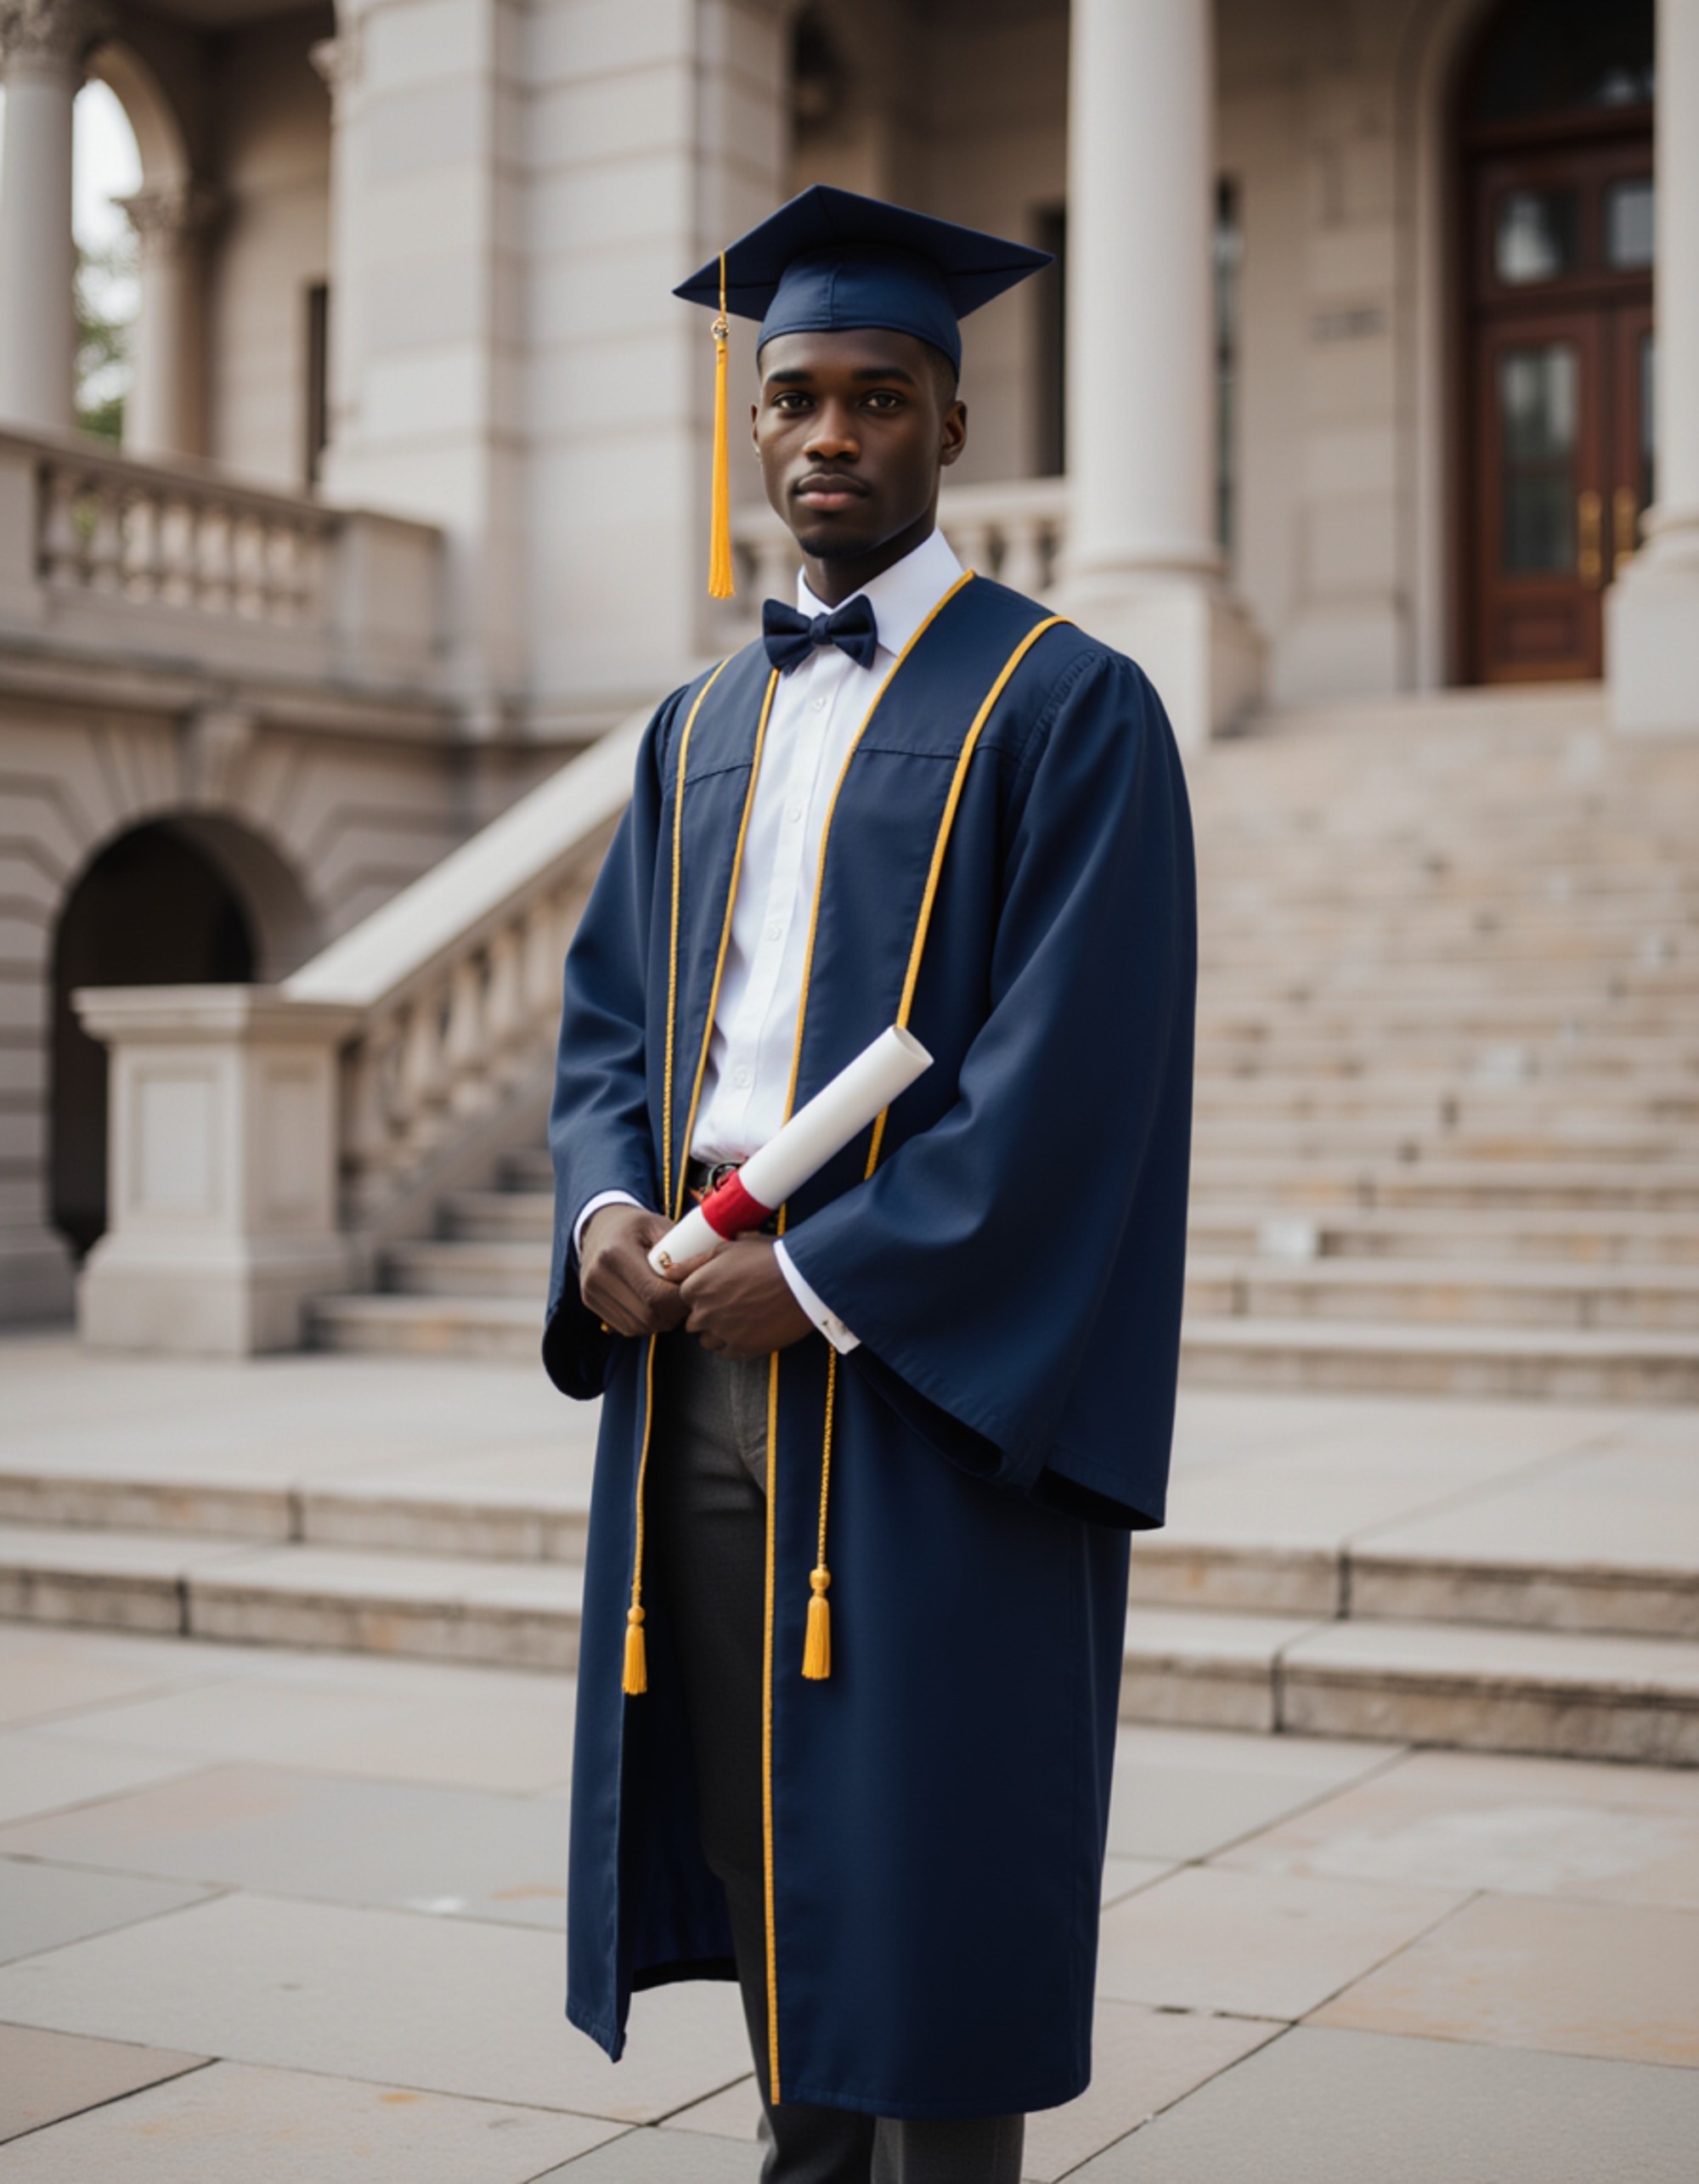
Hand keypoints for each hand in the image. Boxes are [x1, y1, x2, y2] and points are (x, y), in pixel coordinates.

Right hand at [579, 1205, 687, 1338]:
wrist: (599, 1226)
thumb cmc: (635, 1226)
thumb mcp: (658, 1226)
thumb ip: (680, 1249)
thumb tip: (708, 1269)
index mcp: (615, 1253)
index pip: (655, 1295)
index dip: (681, 1299)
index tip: (695, 1288)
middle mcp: (598, 1277)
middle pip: (648, 1316)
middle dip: (675, 1313)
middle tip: (687, 1297)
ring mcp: (591, 1292)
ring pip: (639, 1327)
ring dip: (662, 1320)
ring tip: (671, 1299)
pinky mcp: (591, 1303)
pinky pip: (627, 1328)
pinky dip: (646, 1322)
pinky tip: (654, 1304)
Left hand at [680, 1236, 811, 1360]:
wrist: (803, 1279)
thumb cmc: (768, 1257)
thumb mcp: (729, 1247)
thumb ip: (695, 1261)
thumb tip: (670, 1269)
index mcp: (697, 1286)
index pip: (684, 1298)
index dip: (702, 1293)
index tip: (718, 1289)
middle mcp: (704, 1313)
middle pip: (693, 1322)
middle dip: (707, 1314)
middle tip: (732, 1303)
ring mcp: (722, 1333)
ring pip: (707, 1341)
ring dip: (718, 1332)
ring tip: (741, 1319)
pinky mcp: (742, 1349)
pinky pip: (726, 1353)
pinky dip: (734, 1344)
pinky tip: (750, 1331)